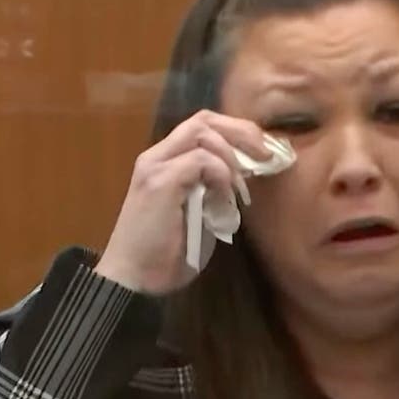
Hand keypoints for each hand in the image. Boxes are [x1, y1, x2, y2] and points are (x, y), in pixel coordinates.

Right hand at [93, 110, 270, 294]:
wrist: (133, 279)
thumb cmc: (165, 254)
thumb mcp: (199, 215)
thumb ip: (213, 191)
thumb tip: (243, 178)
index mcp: (164, 162)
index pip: (201, 126)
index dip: (235, 132)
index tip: (261, 152)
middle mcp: (157, 156)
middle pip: (203, 119)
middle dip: (241, 131)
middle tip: (265, 154)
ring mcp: (155, 166)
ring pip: (202, 133)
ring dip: (230, 157)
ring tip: (239, 188)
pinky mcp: (160, 182)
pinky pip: (201, 160)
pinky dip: (220, 175)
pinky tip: (224, 198)